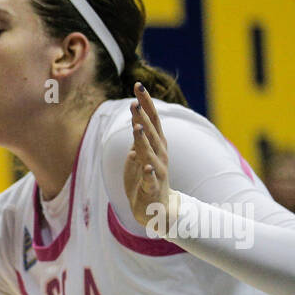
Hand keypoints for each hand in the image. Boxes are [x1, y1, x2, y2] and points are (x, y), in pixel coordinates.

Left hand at [123, 82, 175, 231]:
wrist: (156, 210)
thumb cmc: (146, 181)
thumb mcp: (139, 157)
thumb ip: (139, 140)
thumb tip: (136, 123)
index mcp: (155, 145)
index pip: (151, 120)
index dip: (145, 103)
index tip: (138, 85)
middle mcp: (159, 155)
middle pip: (150, 133)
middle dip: (142, 117)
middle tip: (135, 101)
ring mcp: (157, 171)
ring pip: (150, 153)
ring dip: (143, 140)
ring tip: (136, 127)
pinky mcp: (152, 188)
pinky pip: (150, 180)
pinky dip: (147, 173)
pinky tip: (144, 165)